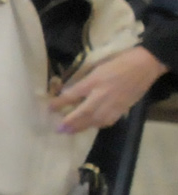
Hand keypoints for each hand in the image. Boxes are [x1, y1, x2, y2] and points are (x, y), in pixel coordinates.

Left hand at [51, 45, 167, 132]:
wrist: (145, 65)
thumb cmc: (119, 62)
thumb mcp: (97, 68)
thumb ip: (84, 82)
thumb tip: (69, 93)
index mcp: (94, 81)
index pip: (71, 95)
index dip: (59, 103)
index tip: (49, 109)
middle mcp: (102, 94)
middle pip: (83, 112)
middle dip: (70, 122)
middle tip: (58, 129)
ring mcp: (113, 103)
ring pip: (95, 120)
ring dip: (82, 127)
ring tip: (70, 131)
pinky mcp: (123, 108)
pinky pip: (108, 120)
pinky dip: (98, 125)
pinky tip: (92, 126)